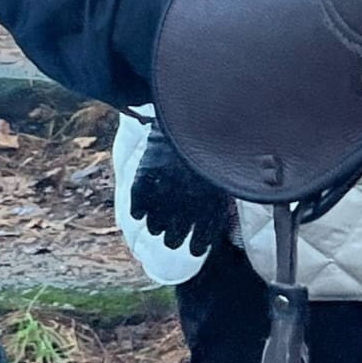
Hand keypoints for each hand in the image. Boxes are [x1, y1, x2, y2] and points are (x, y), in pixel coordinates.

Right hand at [129, 124, 227, 256]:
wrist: (194, 116)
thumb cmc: (213, 145)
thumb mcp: (223, 173)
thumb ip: (219, 199)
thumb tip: (216, 219)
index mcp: (209, 207)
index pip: (199, 243)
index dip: (195, 246)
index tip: (193, 246)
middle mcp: (185, 205)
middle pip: (173, 239)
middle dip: (174, 237)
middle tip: (172, 234)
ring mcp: (163, 193)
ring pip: (154, 227)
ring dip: (156, 225)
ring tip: (158, 222)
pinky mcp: (145, 178)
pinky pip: (138, 208)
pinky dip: (139, 211)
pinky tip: (141, 211)